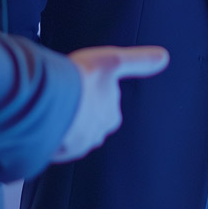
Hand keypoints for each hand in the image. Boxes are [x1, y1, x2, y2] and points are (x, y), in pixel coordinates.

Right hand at [52, 45, 169, 162]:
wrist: (51, 101)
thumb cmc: (82, 79)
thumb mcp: (115, 61)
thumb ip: (140, 61)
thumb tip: (164, 57)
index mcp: (111, 117)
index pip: (106, 107)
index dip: (95, 95)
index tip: (85, 87)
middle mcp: (96, 134)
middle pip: (88, 121)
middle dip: (79, 111)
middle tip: (66, 95)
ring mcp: (73, 144)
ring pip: (70, 132)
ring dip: (62, 123)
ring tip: (51, 107)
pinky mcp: (54, 150)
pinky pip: (53, 142)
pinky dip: (48, 133)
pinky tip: (42, 121)